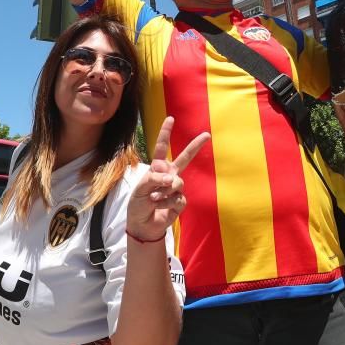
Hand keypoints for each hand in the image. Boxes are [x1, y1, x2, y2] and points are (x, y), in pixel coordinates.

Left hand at [126, 117, 209, 241]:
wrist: (143, 225)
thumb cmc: (138, 205)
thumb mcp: (139, 189)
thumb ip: (154, 179)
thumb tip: (171, 178)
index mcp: (157, 168)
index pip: (161, 148)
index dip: (165, 133)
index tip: (171, 119)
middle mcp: (169, 175)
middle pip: (185, 158)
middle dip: (195, 146)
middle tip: (207, 134)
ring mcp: (176, 188)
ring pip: (177, 183)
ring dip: (163, 192)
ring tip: (153, 198)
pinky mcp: (180, 200)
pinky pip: (178, 198)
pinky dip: (167, 203)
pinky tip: (160, 207)